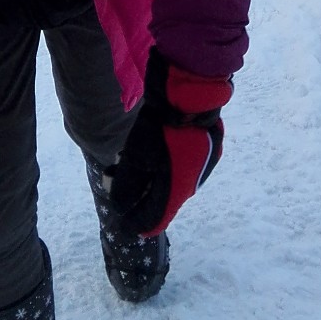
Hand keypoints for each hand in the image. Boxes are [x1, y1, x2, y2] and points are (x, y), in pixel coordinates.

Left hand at [107, 49, 231, 235]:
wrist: (191, 94)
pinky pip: (178, 167)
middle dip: (140, 199)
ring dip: (149, 180)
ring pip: (170, 182)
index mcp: (177, 189)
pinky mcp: (202, 148)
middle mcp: (191, 182)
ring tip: (127, 167)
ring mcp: (200, 164)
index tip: (123, 225)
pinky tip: (148, 152)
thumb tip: (120, 207)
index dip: (137, 224)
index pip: (155, 219)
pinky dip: (161, 166)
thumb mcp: (137, 156)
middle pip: (163, 201)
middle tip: (118, 187)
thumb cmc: (162, 126)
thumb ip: (128, 186)